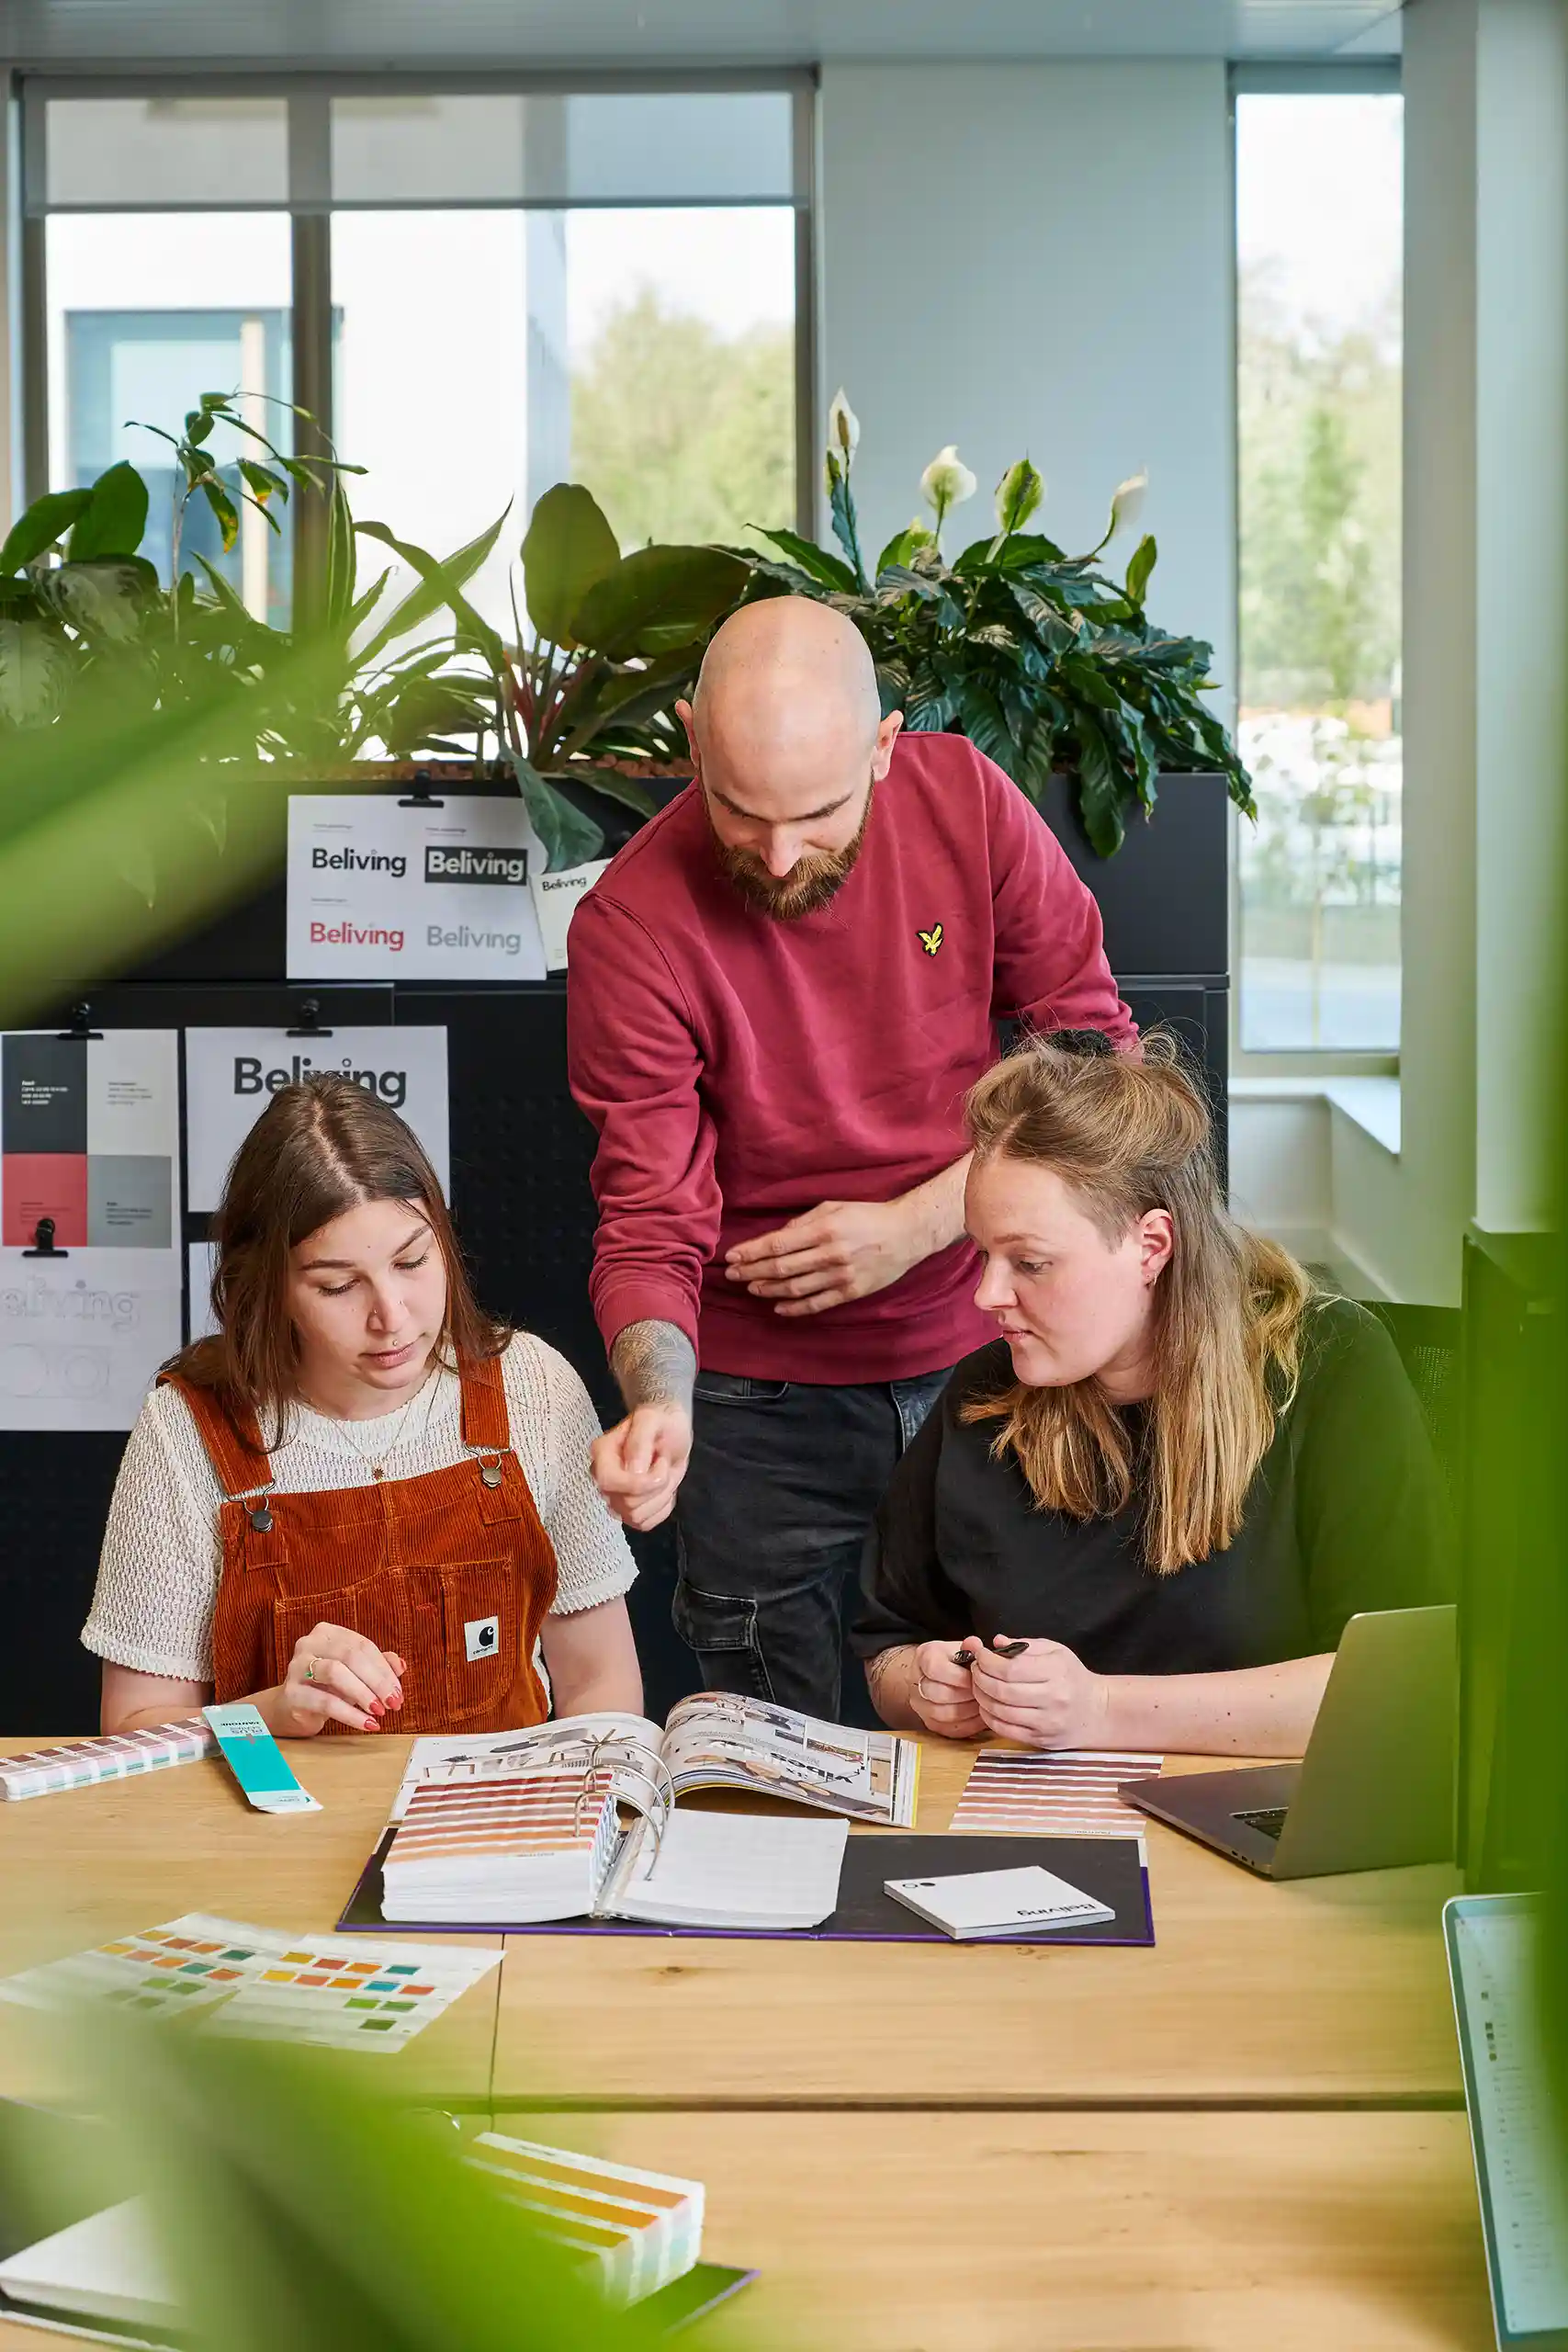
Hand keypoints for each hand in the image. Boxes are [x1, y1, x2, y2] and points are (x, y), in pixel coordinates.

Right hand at [271, 1624, 405, 1737]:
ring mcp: (296, 1667)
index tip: (398, 1691)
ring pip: (336, 1673)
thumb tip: (400, 1665)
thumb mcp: (354, 1674)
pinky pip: (325, 1702)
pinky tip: (366, 1723)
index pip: (363, 1646)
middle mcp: (309, 1643)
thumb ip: (377, 1666)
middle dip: (377, 1682)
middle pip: (351, 1656)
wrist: (290, 1709)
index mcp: (327, 1633)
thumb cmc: (325, 1687)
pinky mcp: (291, 1693)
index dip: (385, 1669)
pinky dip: (350, 1714)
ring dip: (363, 1694)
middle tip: (393, 1703)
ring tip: (379, 1711)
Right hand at [591, 1402, 692, 1530]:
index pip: (610, 1482)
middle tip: (663, 1463)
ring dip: (660, 1497)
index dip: (639, 1483)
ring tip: (663, 1474)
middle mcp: (602, 1478)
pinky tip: (663, 1489)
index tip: (661, 1465)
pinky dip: (661, 1508)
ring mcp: (614, 1497)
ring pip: (636, 1517)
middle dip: (656, 1487)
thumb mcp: (652, 1420)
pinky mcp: (629, 1511)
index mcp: (602, 1454)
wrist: (670, 1431)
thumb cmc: (660, 1422)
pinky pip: (645, 1524)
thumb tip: (633, 1471)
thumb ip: (640, 1441)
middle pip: (627, 1504)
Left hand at [724, 1198, 925, 1317]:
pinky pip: (816, 1304)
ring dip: (767, 1289)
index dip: (751, 1252)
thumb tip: (778, 1236)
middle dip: (751, 1272)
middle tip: (732, 1275)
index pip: (777, 1244)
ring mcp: (840, 1276)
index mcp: (824, 1229)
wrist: (907, 1234)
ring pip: (794, 1288)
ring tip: (751, 1288)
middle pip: (780, 1268)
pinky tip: (778, 1306)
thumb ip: (804, 1221)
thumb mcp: (834, 1207)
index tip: (731, 1256)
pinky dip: (794, 1308)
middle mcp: (830, 1254)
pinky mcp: (851, 1292)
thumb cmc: (868, 1215)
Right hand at [908, 1639, 985, 1739]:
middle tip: (984, 1693)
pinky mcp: (929, 1723)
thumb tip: (975, 1644)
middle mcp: (916, 1682)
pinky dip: (968, 1725)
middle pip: (938, 1694)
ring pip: (943, 1714)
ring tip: (983, 1704)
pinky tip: (980, 1716)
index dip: (960, 1677)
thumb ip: (970, 1646)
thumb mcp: (961, 1647)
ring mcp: (920, 1705)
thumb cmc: (954, 1661)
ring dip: (968, 1711)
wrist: (936, 1676)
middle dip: (966, 1695)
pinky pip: (948, 1729)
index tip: (976, 1678)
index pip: (936, 1669)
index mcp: (923, 1657)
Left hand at [963, 1634, 1108, 1747]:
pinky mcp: (1040, 1739)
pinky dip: (988, 1716)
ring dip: (981, 1697)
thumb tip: (995, 1642)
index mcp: (1056, 1671)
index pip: (1011, 1669)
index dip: (988, 1661)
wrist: (1096, 1711)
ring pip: (1001, 1711)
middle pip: (1002, 1691)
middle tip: (975, 1670)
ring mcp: (1046, 1722)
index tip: (980, 1655)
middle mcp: (1053, 1698)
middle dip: (980, 1678)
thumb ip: (1024, 1645)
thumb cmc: (1072, 1677)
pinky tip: (986, 1705)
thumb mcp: (1055, 1652)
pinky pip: (1005, 1729)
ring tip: (978, 1685)